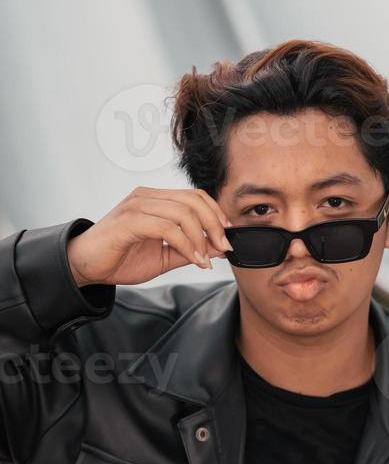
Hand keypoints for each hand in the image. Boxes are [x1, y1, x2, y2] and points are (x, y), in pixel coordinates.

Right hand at [66, 186, 233, 286]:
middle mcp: (147, 197)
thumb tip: (218, 248)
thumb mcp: (164, 257)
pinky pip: (167, 228)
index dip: (216, 214)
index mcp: (155, 200)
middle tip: (224, 248)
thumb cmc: (121, 259)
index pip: (195, 196)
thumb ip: (190, 250)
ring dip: (201, 238)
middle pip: (193, 201)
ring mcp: (137, 206)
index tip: (227, 238)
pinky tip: (194, 260)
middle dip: (215, 225)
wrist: (86, 266)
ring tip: (206, 259)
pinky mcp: (129, 221)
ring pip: (183, 212)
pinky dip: (186, 244)